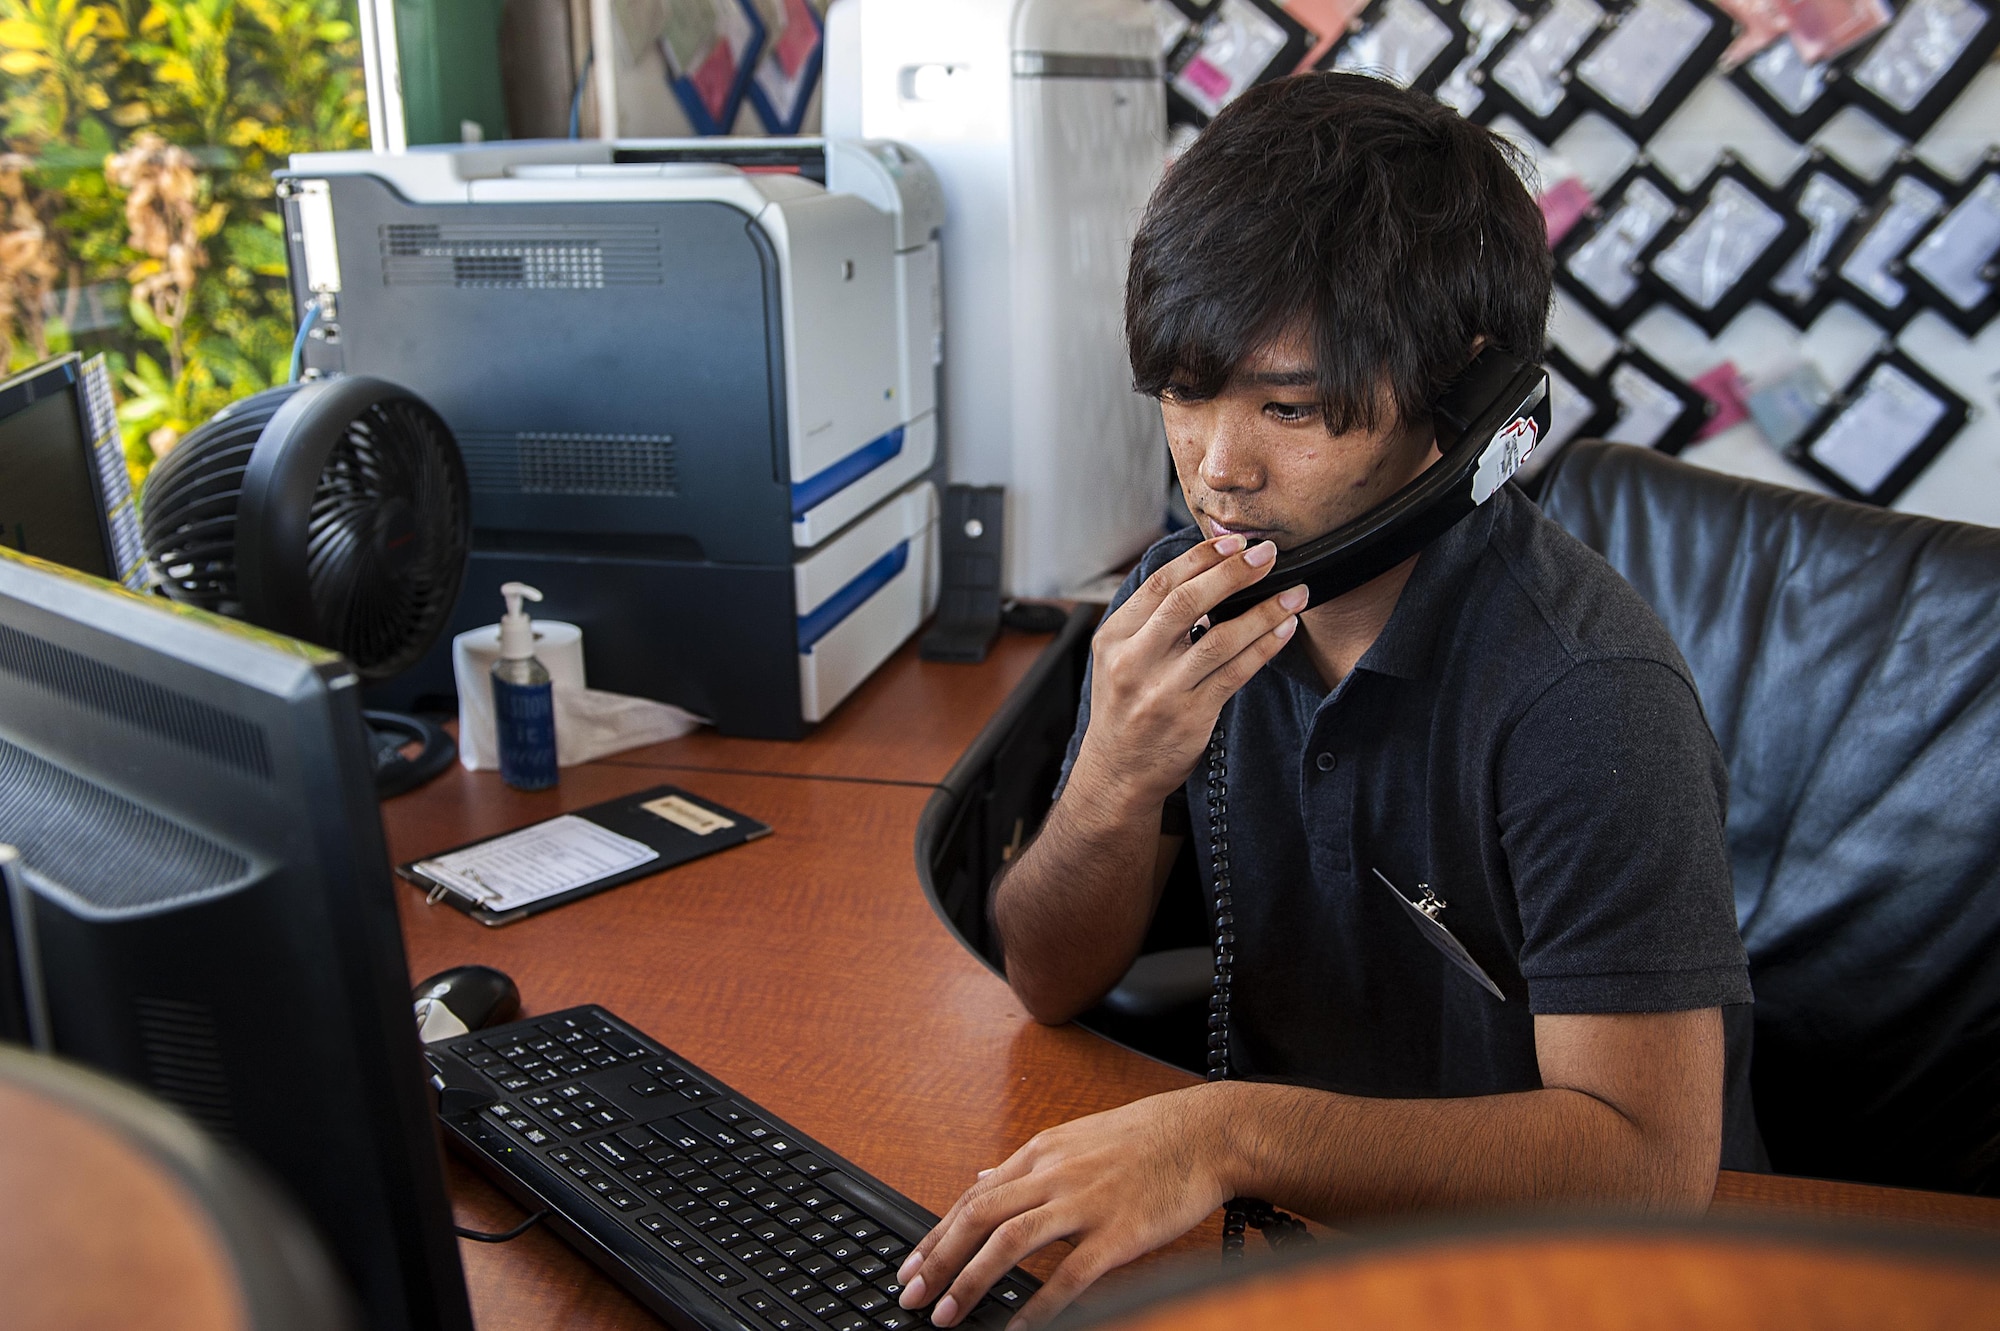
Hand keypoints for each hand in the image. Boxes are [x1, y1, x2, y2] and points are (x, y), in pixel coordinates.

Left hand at [896, 1089, 1234, 1328]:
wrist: (1206, 1134)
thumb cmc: (1147, 1138)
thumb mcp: (1075, 1138)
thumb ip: (1026, 1164)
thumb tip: (981, 1178)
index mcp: (1043, 1153)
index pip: (974, 1197)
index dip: (937, 1235)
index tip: (912, 1266)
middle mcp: (1054, 1174)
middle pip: (979, 1218)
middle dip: (938, 1260)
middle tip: (911, 1295)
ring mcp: (1086, 1203)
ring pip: (1011, 1242)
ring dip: (971, 1281)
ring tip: (947, 1314)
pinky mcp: (1118, 1233)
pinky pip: (1069, 1275)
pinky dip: (1039, 1305)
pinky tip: (1018, 1328)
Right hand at [1069, 536, 1306, 820]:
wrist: (1117, 772)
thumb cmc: (1125, 708)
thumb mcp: (1118, 658)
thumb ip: (1151, 620)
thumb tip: (1204, 571)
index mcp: (1113, 637)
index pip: (1159, 585)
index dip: (1199, 558)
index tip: (1233, 540)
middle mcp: (1133, 661)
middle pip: (1186, 603)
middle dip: (1232, 572)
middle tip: (1267, 553)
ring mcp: (1162, 691)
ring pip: (1219, 638)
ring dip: (1262, 610)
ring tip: (1294, 590)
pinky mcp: (1191, 715)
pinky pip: (1236, 673)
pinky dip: (1264, 646)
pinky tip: (1285, 628)